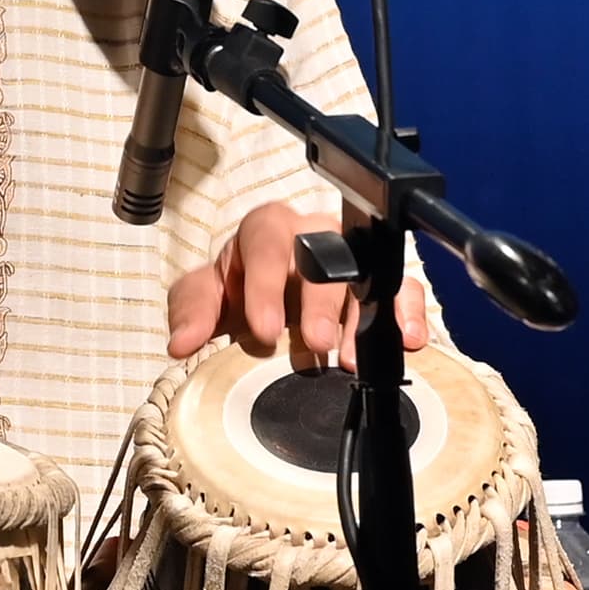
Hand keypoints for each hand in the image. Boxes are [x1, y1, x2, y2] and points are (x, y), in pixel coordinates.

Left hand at [167, 201, 427, 368]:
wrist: (273, 299)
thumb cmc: (243, 289)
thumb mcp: (209, 296)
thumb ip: (192, 312)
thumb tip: (180, 342)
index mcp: (266, 229)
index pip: (266, 241)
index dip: (265, 284)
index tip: (263, 330)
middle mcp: (313, 234)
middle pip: (323, 253)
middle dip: (319, 300)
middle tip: (314, 343)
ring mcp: (353, 255)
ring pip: (366, 271)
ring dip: (361, 316)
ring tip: (350, 359)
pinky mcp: (383, 280)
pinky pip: (405, 286)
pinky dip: (408, 312)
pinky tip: (407, 340)